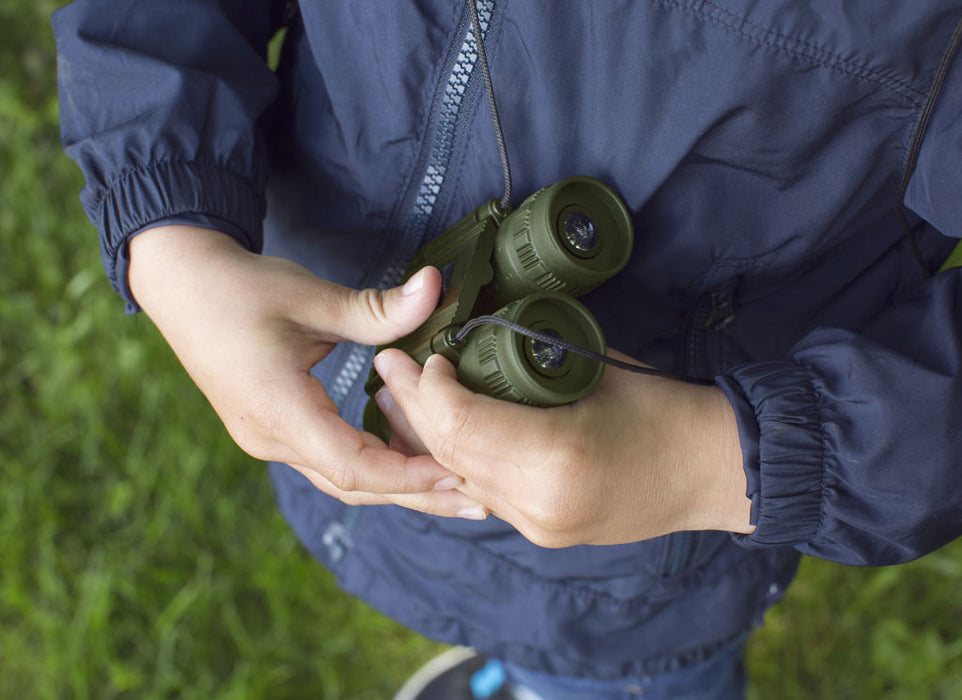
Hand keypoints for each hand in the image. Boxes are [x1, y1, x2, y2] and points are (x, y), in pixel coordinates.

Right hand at [128, 225, 485, 517]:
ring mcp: (268, 439)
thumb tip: (437, 286)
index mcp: (277, 412)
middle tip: (478, 504)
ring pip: (343, 478)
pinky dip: (374, 462)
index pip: (355, 466)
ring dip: (399, 484)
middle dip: (418, 496)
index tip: (461, 476)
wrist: (180, 282)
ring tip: (456, 488)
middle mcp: (270, 439)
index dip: (411, 477)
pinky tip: (411, 453)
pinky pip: (330, 459)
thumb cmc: (238, 287)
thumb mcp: (309, 296)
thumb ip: (377, 307)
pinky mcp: (273, 429)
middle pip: (356, 485)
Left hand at [373, 348, 755, 546]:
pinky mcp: (541, 530)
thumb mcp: (596, 369)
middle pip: (448, 453)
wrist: (715, 472)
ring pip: (457, 477)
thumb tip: (476, 337)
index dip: (430, 387)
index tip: (425, 354)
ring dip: (422, 438)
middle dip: (411, 408)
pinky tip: (437, 436)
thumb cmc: (666, 409)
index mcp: (555, 459)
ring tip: (394, 402)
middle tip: (386, 368)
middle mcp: (537, 503)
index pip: (460, 423)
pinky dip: (454, 461)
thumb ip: (530, 357)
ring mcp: (538, 525)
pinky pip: (480, 491)